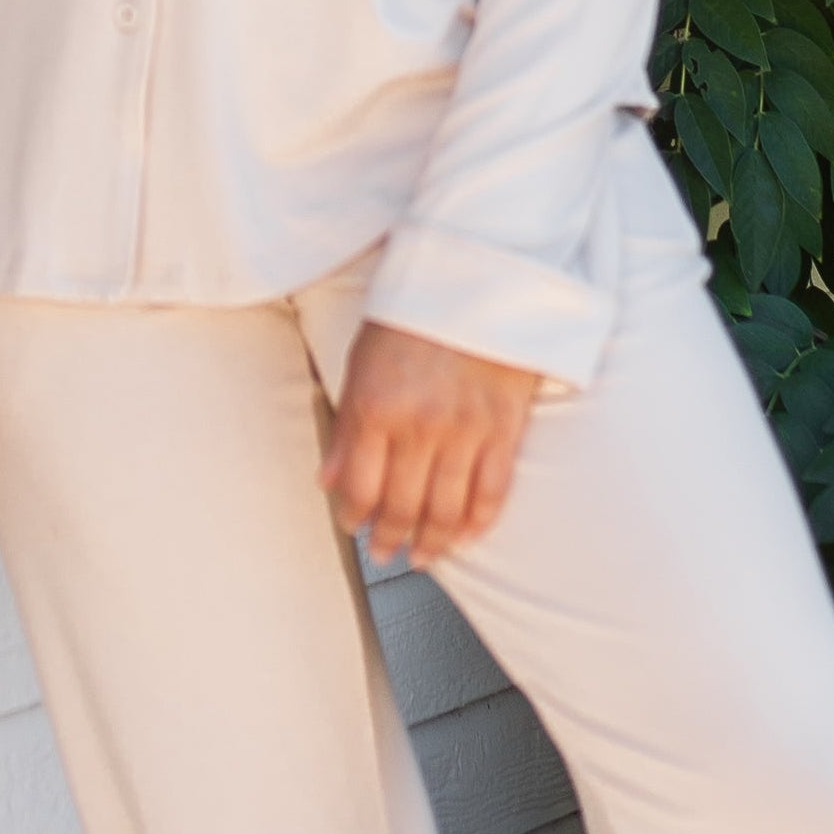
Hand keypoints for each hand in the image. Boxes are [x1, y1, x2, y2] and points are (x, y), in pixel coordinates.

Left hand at [321, 321, 537, 569]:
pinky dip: (479, 521)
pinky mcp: (505, 428)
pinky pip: (492, 490)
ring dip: (433, 541)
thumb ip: (347, 426)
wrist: (479, 278)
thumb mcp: (361, 361)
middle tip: (385, 553)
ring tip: (424, 555)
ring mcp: (466, 430)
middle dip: (389, 539)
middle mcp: (420, 426)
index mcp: (376, 407)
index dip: (353, 516)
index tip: (352, 525)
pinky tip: (468, 536)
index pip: (360, 487)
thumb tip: (329, 479)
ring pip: (447, 509)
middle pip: (402, 506)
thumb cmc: (415, 312)